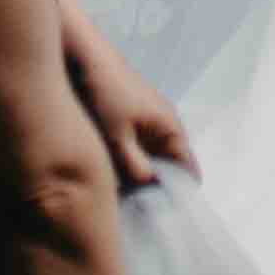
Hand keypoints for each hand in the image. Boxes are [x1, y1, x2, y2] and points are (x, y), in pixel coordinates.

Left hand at [63, 22, 197, 194]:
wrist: (86, 60)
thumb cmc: (106, 96)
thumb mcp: (118, 138)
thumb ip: (136, 166)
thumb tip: (150, 187)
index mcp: (171, 128)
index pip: (188, 169)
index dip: (179, 192)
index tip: (162, 214)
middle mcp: (164, 126)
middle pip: (169, 167)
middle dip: (157, 188)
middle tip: (139, 211)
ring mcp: (148, 123)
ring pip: (151, 160)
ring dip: (140, 176)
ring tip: (125, 198)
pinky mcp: (131, 122)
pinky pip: (138, 150)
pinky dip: (130, 164)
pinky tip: (113, 177)